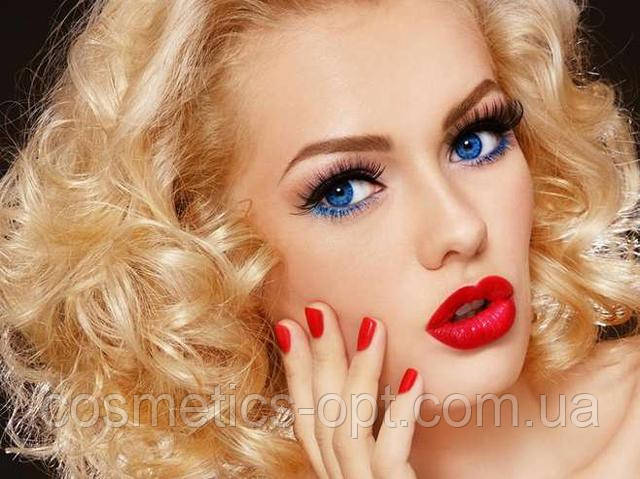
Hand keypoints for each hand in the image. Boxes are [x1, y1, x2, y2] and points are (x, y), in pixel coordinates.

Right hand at [274, 302, 423, 478]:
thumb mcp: (398, 465)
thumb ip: (383, 434)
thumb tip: (399, 377)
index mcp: (338, 472)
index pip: (308, 418)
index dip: (295, 371)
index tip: (289, 326)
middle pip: (321, 415)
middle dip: (318, 357)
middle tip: (317, 308)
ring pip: (345, 428)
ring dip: (357, 371)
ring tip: (372, 325)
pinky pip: (388, 456)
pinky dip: (399, 415)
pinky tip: (414, 377)